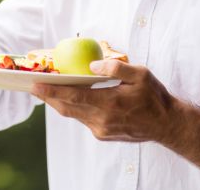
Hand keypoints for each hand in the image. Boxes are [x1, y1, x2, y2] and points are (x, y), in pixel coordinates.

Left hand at [31, 60, 177, 142]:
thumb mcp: (140, 74)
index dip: (52, 90)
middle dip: (48, 96)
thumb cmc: (154, 97)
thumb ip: (115, 68)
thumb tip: (92, 66)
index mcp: (110, 103)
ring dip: (59, 102)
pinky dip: (73, 107)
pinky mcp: (102, 134)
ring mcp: (101, 129)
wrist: (166, 125)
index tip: (35, 84)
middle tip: (33, 84)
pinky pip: (83, 118)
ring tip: (46, 89)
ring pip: (73, 114)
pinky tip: (69, 97)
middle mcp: (102, 120)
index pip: (74, 96)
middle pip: (67, 107)